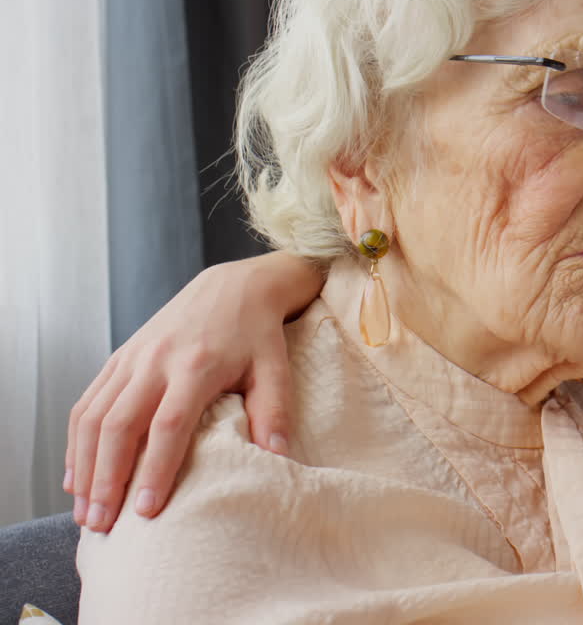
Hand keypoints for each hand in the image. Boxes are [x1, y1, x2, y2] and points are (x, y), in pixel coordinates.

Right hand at [65, 251, 321, 531]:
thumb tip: (278, 458)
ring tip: (86, 511)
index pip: (169, 425)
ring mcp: (133, 357)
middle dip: (107, 478)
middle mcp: (156, 361)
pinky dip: (77, 440)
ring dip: (85, 465)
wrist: (234, 286)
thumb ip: (276, 411)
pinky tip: (77, 474)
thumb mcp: (276, 368)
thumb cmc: (258, 334)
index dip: (155, 469)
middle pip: (120, 425)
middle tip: (102, 524)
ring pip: (95, 415)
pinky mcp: (120, 356)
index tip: (146, 511)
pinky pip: (88, 401)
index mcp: (197, 365)